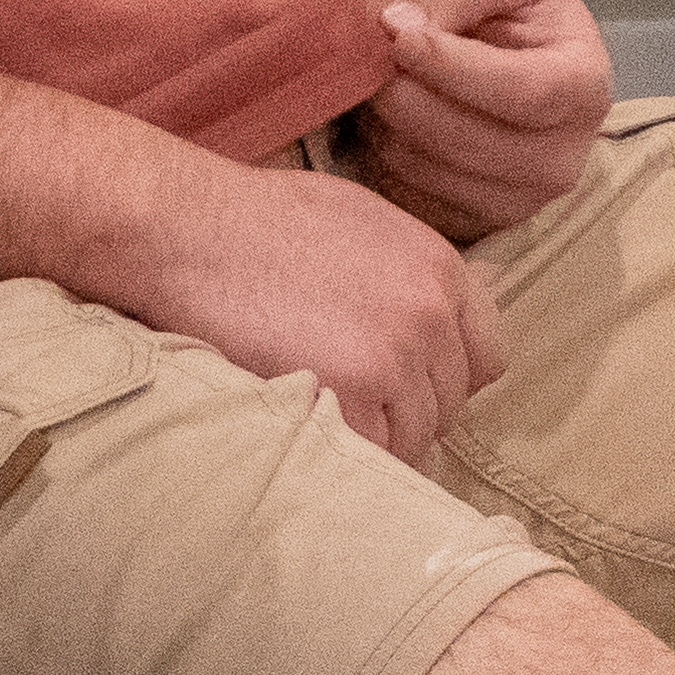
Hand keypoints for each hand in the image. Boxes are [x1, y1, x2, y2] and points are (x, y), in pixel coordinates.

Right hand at [98, 159, 507, 463]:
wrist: (187, 228)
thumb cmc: (252, 219)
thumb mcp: (356, 219)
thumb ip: (406, 272)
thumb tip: (426, 318)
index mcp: (440, 266)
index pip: (487, 358)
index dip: (444, 378)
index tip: (405, 386)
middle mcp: (431, 312)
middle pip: (449, 404)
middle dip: (405, 411)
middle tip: (347, 401)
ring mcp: (396, 355)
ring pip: (414, 437)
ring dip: (374, 437)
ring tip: (319, 411)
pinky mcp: (355, 392)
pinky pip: (374, 455)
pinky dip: (345, 454)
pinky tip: (307, 427)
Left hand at [358, 0, 609, 247]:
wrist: (488, 50)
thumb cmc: (504, 4)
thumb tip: (405, 25)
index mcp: (585, 86)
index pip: (526, 93)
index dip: (455, 68)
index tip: (400, 37)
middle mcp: (562, 158)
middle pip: (469, 140)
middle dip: (405, 92)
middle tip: (373, 53)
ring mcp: (519, 201)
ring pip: (428, 169)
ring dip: (385, 120)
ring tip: (382, 78)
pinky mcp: (472, 224)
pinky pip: (407, 196)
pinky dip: (381, 155)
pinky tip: (387, 117)